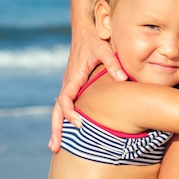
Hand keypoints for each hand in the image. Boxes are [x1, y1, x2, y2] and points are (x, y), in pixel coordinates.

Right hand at [48, 23, 125, 151]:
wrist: (84, 30)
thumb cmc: (94, 40)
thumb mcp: (104, 48)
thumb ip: (113, 62)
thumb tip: (123, 78)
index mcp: (73, 77)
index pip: (65, 99)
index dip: (70, 113)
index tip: (79, 124)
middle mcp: (68, 83)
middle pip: (56, 110)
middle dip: (56, 128)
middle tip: (55, 148)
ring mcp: (69, 85)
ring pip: (58, 109)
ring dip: (57, 127)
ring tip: (55, 147)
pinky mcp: (73, 85)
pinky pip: (65, 105)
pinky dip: (63, 118)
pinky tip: (67, 131)